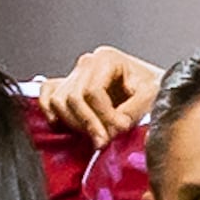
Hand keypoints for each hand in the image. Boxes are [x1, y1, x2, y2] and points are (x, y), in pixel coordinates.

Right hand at [37, 45, 158, 146]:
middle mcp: (87, 63)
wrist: (151, 88)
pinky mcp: (66, 86)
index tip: (118, 130)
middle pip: (74, 97)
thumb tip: (113, 128)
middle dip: (89, 123)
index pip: (93, 90)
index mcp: (107, 58)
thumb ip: (132, 111)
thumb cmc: (152, 89)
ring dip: (75, 123)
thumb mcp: (151, 96)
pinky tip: (64, 125)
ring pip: (59, 101)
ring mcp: (74, 74)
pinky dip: (50, 112)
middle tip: (104, 141)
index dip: (104, 115)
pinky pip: (47, 97)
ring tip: (95, 135)